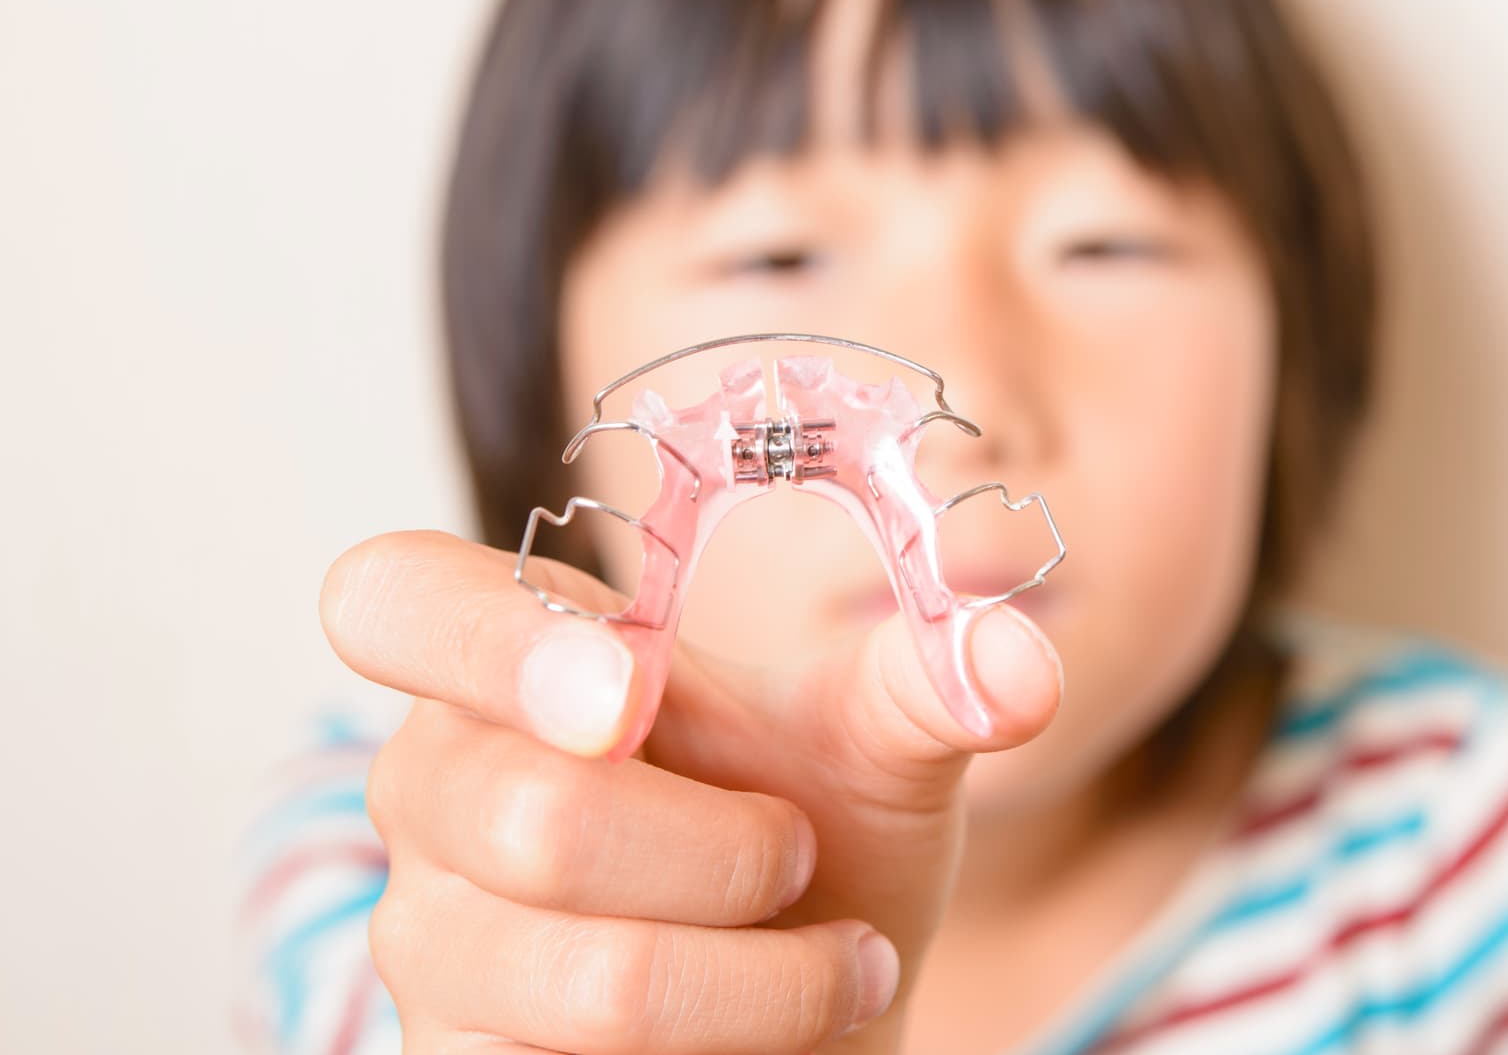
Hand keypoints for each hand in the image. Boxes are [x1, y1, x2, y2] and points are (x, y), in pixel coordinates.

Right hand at [320, 529, 1064, 1052]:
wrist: (817, 993)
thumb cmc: (817, 832)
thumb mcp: (881, 741)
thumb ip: (931, 680)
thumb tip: (1017, 665)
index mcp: (512, 660)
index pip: (390, 597)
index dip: (494, 639)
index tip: (636, 688)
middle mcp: (434, 789)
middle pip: (534, 816)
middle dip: (732, 852)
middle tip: (794, 854)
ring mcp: (427, 943)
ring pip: (591, 978)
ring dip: (768, 978)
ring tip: (829, 956)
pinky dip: (737, 1046)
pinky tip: (769, 1032)